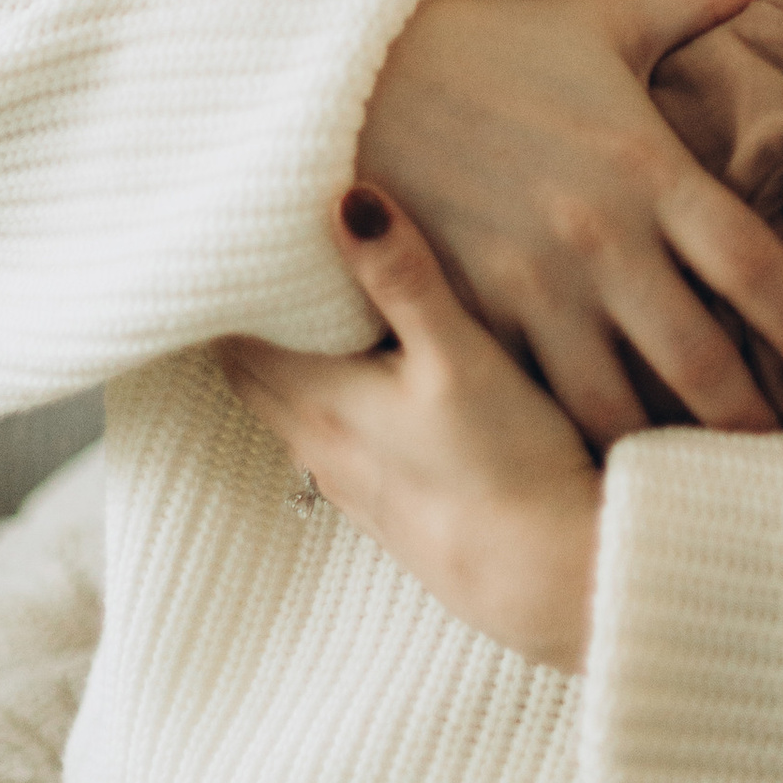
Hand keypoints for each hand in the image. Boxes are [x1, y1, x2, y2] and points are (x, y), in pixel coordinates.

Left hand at [221, 188, 601, 669]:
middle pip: (249, 368)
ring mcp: (350, 482)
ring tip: (302, 298)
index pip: (232, 334)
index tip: (230, 234)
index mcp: (319, 403)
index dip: (225, 287)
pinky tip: (363, 374)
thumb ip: (402, 278)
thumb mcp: (459, 357)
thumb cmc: (508, 468)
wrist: (557, 584)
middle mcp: (318, 446)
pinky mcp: (387, 504)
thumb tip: (347, 198)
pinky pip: (326, 435)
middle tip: (257, 252)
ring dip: (285, 354)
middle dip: (247, 314)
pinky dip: (323, 393)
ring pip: (288, 403)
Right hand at [355, 0, 782, 453]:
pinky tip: (609, 474)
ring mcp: (535, 284)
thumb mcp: (604, 18)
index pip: (755, 266)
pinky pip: (542, 402)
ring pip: (626, 402)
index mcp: (647, 164)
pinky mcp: (473, 315)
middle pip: (705, 360)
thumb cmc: (488, 43)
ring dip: (671, 452)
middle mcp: (601, 234)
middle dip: (753, 424)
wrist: (351, 71)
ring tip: (707, 484)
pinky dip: (581, 444)